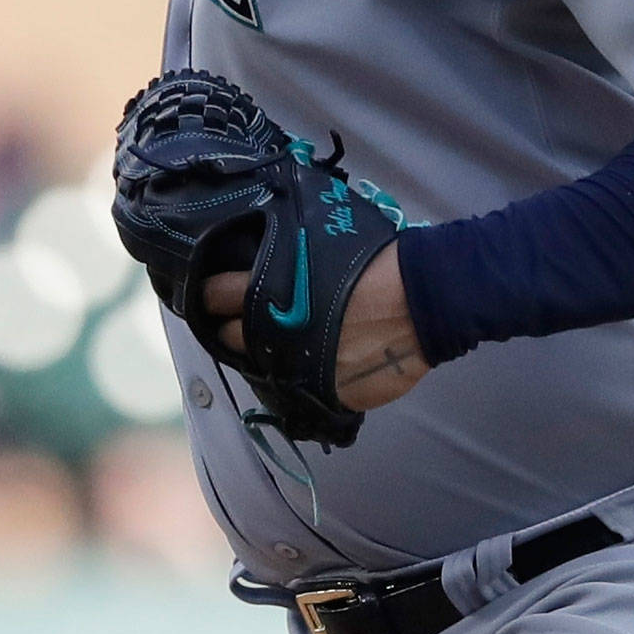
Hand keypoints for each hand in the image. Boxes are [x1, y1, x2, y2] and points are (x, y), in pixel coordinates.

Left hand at [202, 244, 430, 413]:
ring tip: (279, 342)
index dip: (212, 292)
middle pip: (228, 337)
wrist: (420, 302)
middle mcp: (270, 335)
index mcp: (265, 292)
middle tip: (246, 317)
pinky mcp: (321, 395)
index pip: (213, 295)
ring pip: (258, 369)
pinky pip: (299, 390)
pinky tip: (313, 362)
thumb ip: (286, 251)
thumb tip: (273, 244)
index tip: (216, 290)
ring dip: (263, 356)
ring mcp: (294, 370)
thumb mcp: (319, 237)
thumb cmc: (373, 261)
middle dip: (232, 326)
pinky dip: (302, 377)